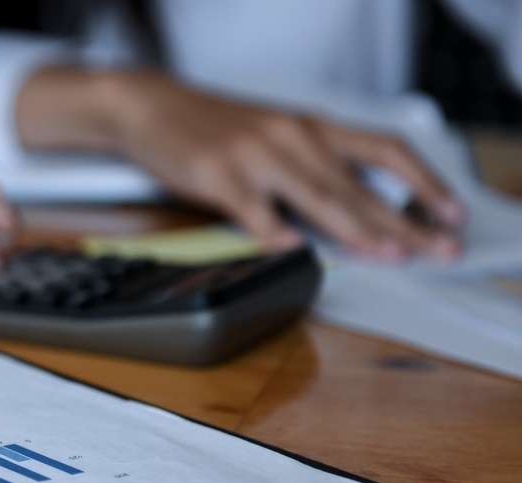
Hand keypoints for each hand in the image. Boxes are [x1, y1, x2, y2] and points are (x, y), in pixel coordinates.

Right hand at [16, 68, 464, 259]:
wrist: (153, 107)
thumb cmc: (216, 129)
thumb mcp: (276, 137)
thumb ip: (313, 170)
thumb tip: (356, 214)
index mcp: (310, 126)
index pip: (384, 151)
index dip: (423, 182)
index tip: (450, 212)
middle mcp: (291, 135)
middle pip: (357, 183)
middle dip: (401, 221)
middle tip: (433, 249)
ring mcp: (254, 154)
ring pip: (316, 194)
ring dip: (355, 227)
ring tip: (386, 253)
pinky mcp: (217, 174)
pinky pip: (253, 207)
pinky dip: (274, 230)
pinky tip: (292, 248)